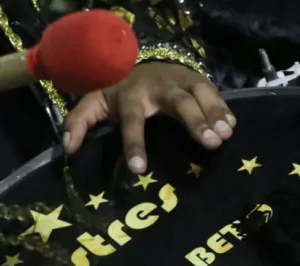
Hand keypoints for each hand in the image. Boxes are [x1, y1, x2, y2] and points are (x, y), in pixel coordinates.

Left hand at [63, 62, 234, 173]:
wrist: (136, 61)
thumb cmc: (116, 90)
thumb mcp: (92, 102)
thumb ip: (78, 122)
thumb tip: (67, 148)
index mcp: (130, 97)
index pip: (132, 121)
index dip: (134, 144)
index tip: (140, 170)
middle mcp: (158, 86)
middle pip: (178, 102)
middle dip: (194, 121)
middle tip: (209, 143)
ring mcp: (180, 81)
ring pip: (199, 95)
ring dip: (214, 113)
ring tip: (225, 135)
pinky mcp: (196, 79)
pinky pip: (212, 92)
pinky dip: (223, 108)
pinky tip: (232, 126)